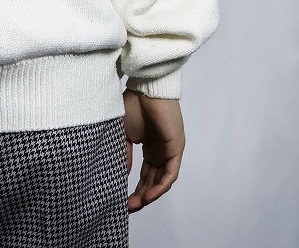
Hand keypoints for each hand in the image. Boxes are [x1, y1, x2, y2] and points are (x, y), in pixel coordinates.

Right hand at [122, 89, 184, 212]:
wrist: (146, 89)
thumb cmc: (134, 105)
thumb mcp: (124, 134)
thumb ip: (125, 154)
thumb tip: (122, 175)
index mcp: (149, 148)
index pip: (145, 175)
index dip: (135, 188)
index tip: (122, 200)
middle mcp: (161, 152)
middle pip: (153, 181)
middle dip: (141, 196)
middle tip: (128, 208)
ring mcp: (169, 151)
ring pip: (162, 181)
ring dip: (149, 195)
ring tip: (136, 205)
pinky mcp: (176, 149)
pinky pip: (170, 174)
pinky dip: (160, 187)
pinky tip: (148, 196)